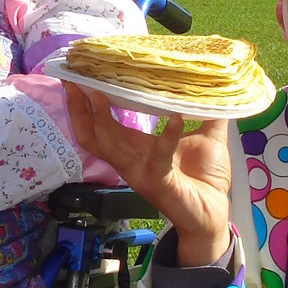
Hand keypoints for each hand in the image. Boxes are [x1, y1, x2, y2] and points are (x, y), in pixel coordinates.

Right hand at [63, 83, 230, 265]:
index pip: (101, 125)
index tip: (78, 76)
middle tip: (71, 81)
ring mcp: (140, 172)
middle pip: (91, 135)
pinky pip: (158, 159)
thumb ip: (208, 110)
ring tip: (99, 92)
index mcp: (135, 147)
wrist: (216, 211)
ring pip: (108, 145)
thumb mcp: (207, 136)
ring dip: (100, 119)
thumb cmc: (206, 176)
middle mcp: (130, 159)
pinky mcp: (159, 183)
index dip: (86, 104)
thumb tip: (216, 80)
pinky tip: (176, 120)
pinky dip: (165, 138)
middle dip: (78, 109)